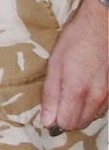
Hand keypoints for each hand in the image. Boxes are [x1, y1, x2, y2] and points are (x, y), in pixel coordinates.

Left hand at [41, 0, 108, 132]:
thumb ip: (51, 95)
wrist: (102, 26)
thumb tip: (47, 121)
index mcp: (78, 91)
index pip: (66, 124)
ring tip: (68, 94)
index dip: (54, 121)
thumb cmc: (75, 41)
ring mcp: (108, 95)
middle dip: (65, 119)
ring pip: (91, 118)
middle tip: (56, 101)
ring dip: (78, 114)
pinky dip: (89, 107)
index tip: (47, 110)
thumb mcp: (55, 65)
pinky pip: (100, 109)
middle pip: (79, 124)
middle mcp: (97, 98)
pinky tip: (81, 93)